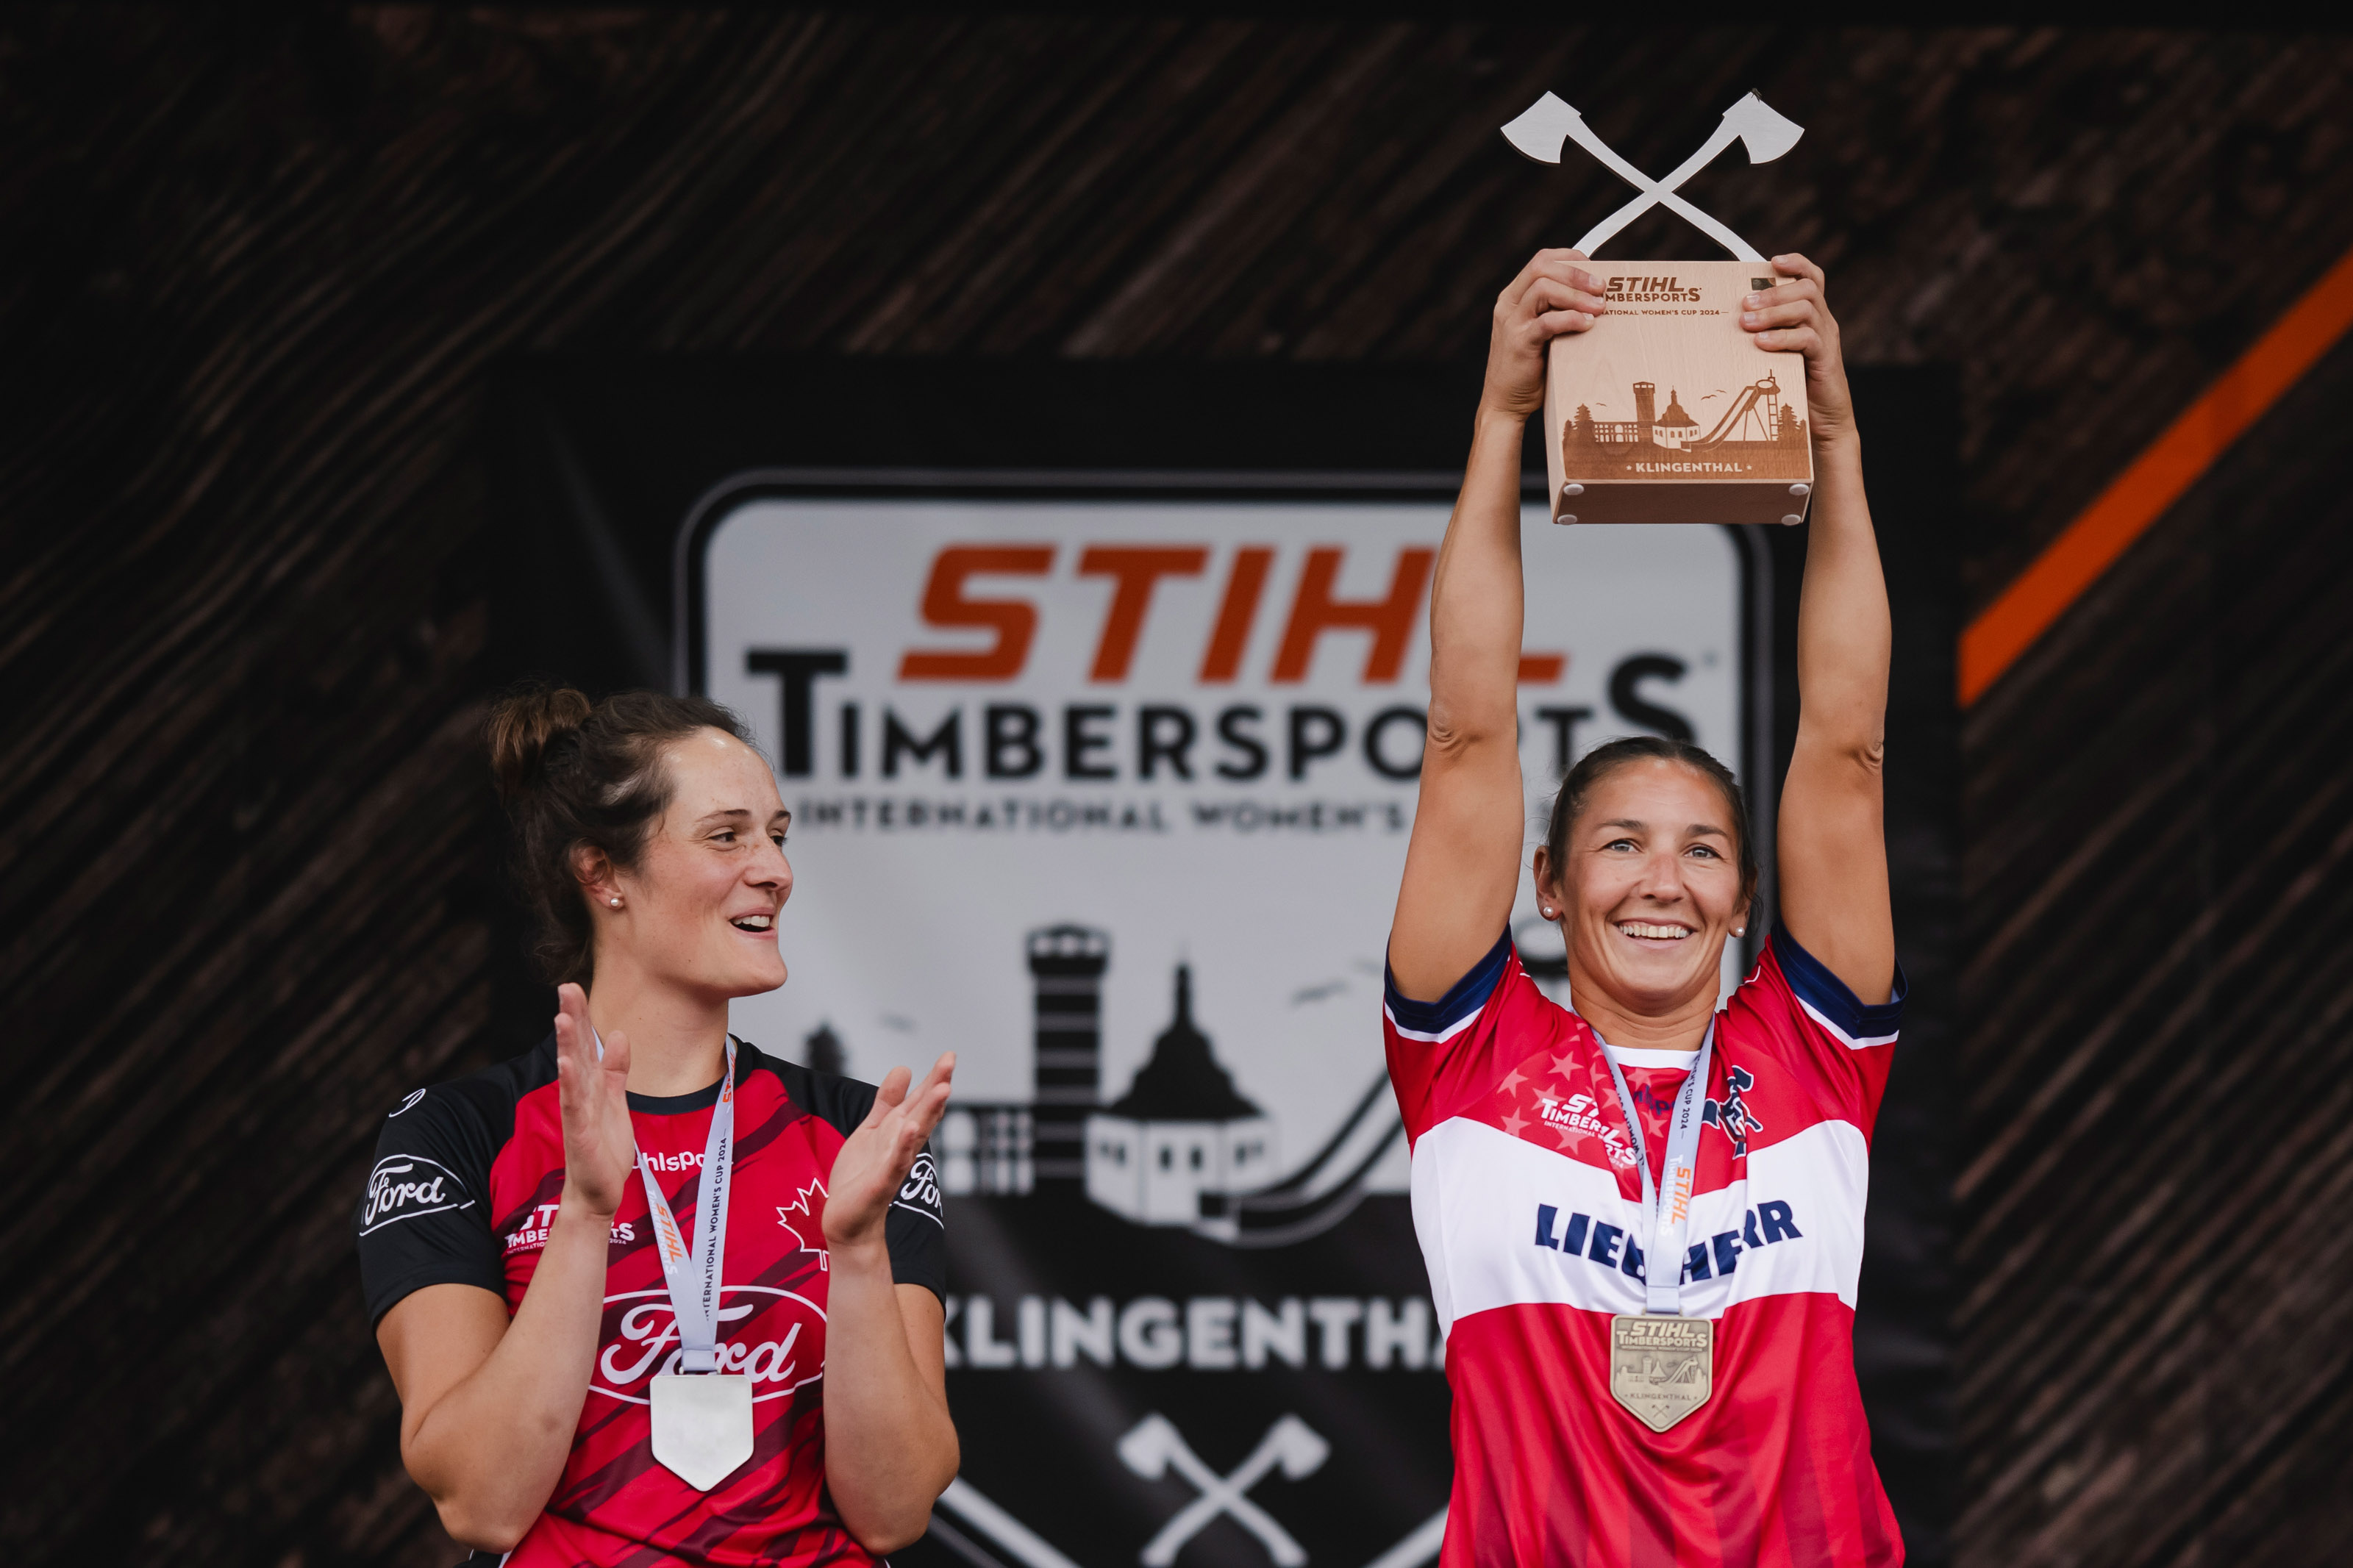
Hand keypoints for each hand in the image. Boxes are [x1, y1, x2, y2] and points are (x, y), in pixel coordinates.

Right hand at [553, 983, 635, 1217]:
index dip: (581, 1016)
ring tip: (563, 1018)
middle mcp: (580, 1094)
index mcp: (590, 1085)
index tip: (574, 986)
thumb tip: (619, 1035)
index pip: (584, 1044)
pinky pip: (574, 1106)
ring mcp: (577, 1113)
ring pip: (572, 1073)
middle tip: (565, 987)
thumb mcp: (616, 1101)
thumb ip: (615, 1070)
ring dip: (566, 1046)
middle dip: (571, 1019)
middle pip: (574, 1050)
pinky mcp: (580, 1133)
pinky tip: (566, 1065)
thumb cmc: (603, 1148)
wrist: (599, 1191)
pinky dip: (570, 1084)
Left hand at [823, 1055, 954, 1251]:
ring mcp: (894, 1164)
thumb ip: (887, 1101)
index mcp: (899, 1131)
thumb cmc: (861, 1177)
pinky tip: (910, 1128)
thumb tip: (905, 1068)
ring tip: (942, 1089)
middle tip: (950, 1062)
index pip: (920, 1101)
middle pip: (923, 1112)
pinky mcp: (881, 1183)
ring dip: (929, 1113)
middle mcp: (902, 1145)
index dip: (933, 1078)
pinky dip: (904, 1146)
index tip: (949, 1056)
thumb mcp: (872, 1130)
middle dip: (936, 1087)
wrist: (848, 1221)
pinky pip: (895, 1163)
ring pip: (915, 1134)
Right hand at [1479, 249, 1607, 421]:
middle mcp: (1509, 304)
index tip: (1595, 269)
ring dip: (1576, 295)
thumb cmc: (1531, 368)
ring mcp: (1512, 322)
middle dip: (1577, 273)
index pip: (1541, 260)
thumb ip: (1558, 311)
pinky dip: (1571, 319)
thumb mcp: (1542, 331)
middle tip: (1602, 287)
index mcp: (1514, 296)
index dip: (1570, 259)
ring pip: (1543, 288)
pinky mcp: (1519, 343)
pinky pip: (1547, 321)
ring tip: (1599, 307)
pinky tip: (1587, 326)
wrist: (1506, 403)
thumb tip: (1598, 297)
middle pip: (1541, 268)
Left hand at [1742, 254, 1854, 447]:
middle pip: (1806, 289)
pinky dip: (1782, 338)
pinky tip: (1761, 343)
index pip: (1812, 278)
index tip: (1772, 261)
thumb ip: (1763, 335)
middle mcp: (1823, 322)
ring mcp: (1826, 339)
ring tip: (1746, 323)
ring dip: (1773, 313)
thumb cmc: (1794, 386)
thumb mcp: (1777, 354)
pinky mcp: (1825, 359)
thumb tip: (1728, 324)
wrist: (1823, 422)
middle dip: (1773, 293)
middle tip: (1745, 303)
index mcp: (1813, 315)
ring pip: (1806, 309)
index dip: (1796, 263)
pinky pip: (1807, 339)